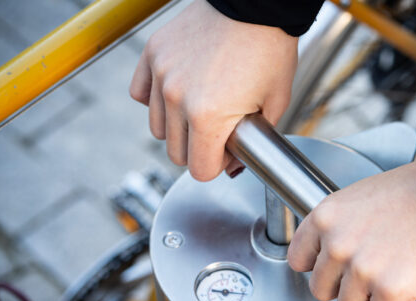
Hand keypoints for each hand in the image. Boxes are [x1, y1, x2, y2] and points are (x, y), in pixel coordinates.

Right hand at [129, 0, 297, 180]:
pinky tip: (178, 93)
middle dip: (199, 151)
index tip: (228, 153)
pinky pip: (140, 95)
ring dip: (177, 128)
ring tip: (200, 111)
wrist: (255, 4)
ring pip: (157, 128)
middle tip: (218, 133)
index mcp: (208, 116)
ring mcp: (161, 75)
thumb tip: (233, 164)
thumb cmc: (270, 49)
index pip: (200, 170)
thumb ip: (254, 141)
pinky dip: (155, 101)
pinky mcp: (152, 54)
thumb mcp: (275, 104)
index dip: (218, 165)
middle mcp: (176, 98)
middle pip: (177, 153)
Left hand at [288, 160, 415, 300]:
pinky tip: (408, 288)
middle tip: (371, 275)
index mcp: (326, 217)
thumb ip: (342, 227)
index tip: (336, 269)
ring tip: (393, 278)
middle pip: (321, 290)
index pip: (298, 259)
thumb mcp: (364, 197)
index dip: (320, 267)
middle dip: (346, 287)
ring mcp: (361, 268)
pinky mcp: (390, 289)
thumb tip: (335, 259)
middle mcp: (337, 244)